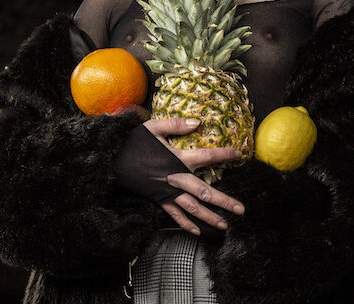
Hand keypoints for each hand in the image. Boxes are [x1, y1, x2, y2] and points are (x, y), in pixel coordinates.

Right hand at [143, 117, 245, 235]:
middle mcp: (176, 178)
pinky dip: (185, 224)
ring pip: (192, 208)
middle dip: (224, 201)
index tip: (238, 154)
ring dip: (209, 217)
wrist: (111, 160)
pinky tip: (196, 231)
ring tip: (224, 225)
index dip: (224, 155)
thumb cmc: (133, 142)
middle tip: (241, 209)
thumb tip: (198, 122)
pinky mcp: (159, 199)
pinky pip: (174, 215)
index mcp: (177, 159)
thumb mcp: (153, 127)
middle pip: (204, 192)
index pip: (207, 157)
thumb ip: (176, 124)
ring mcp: (167, 192)